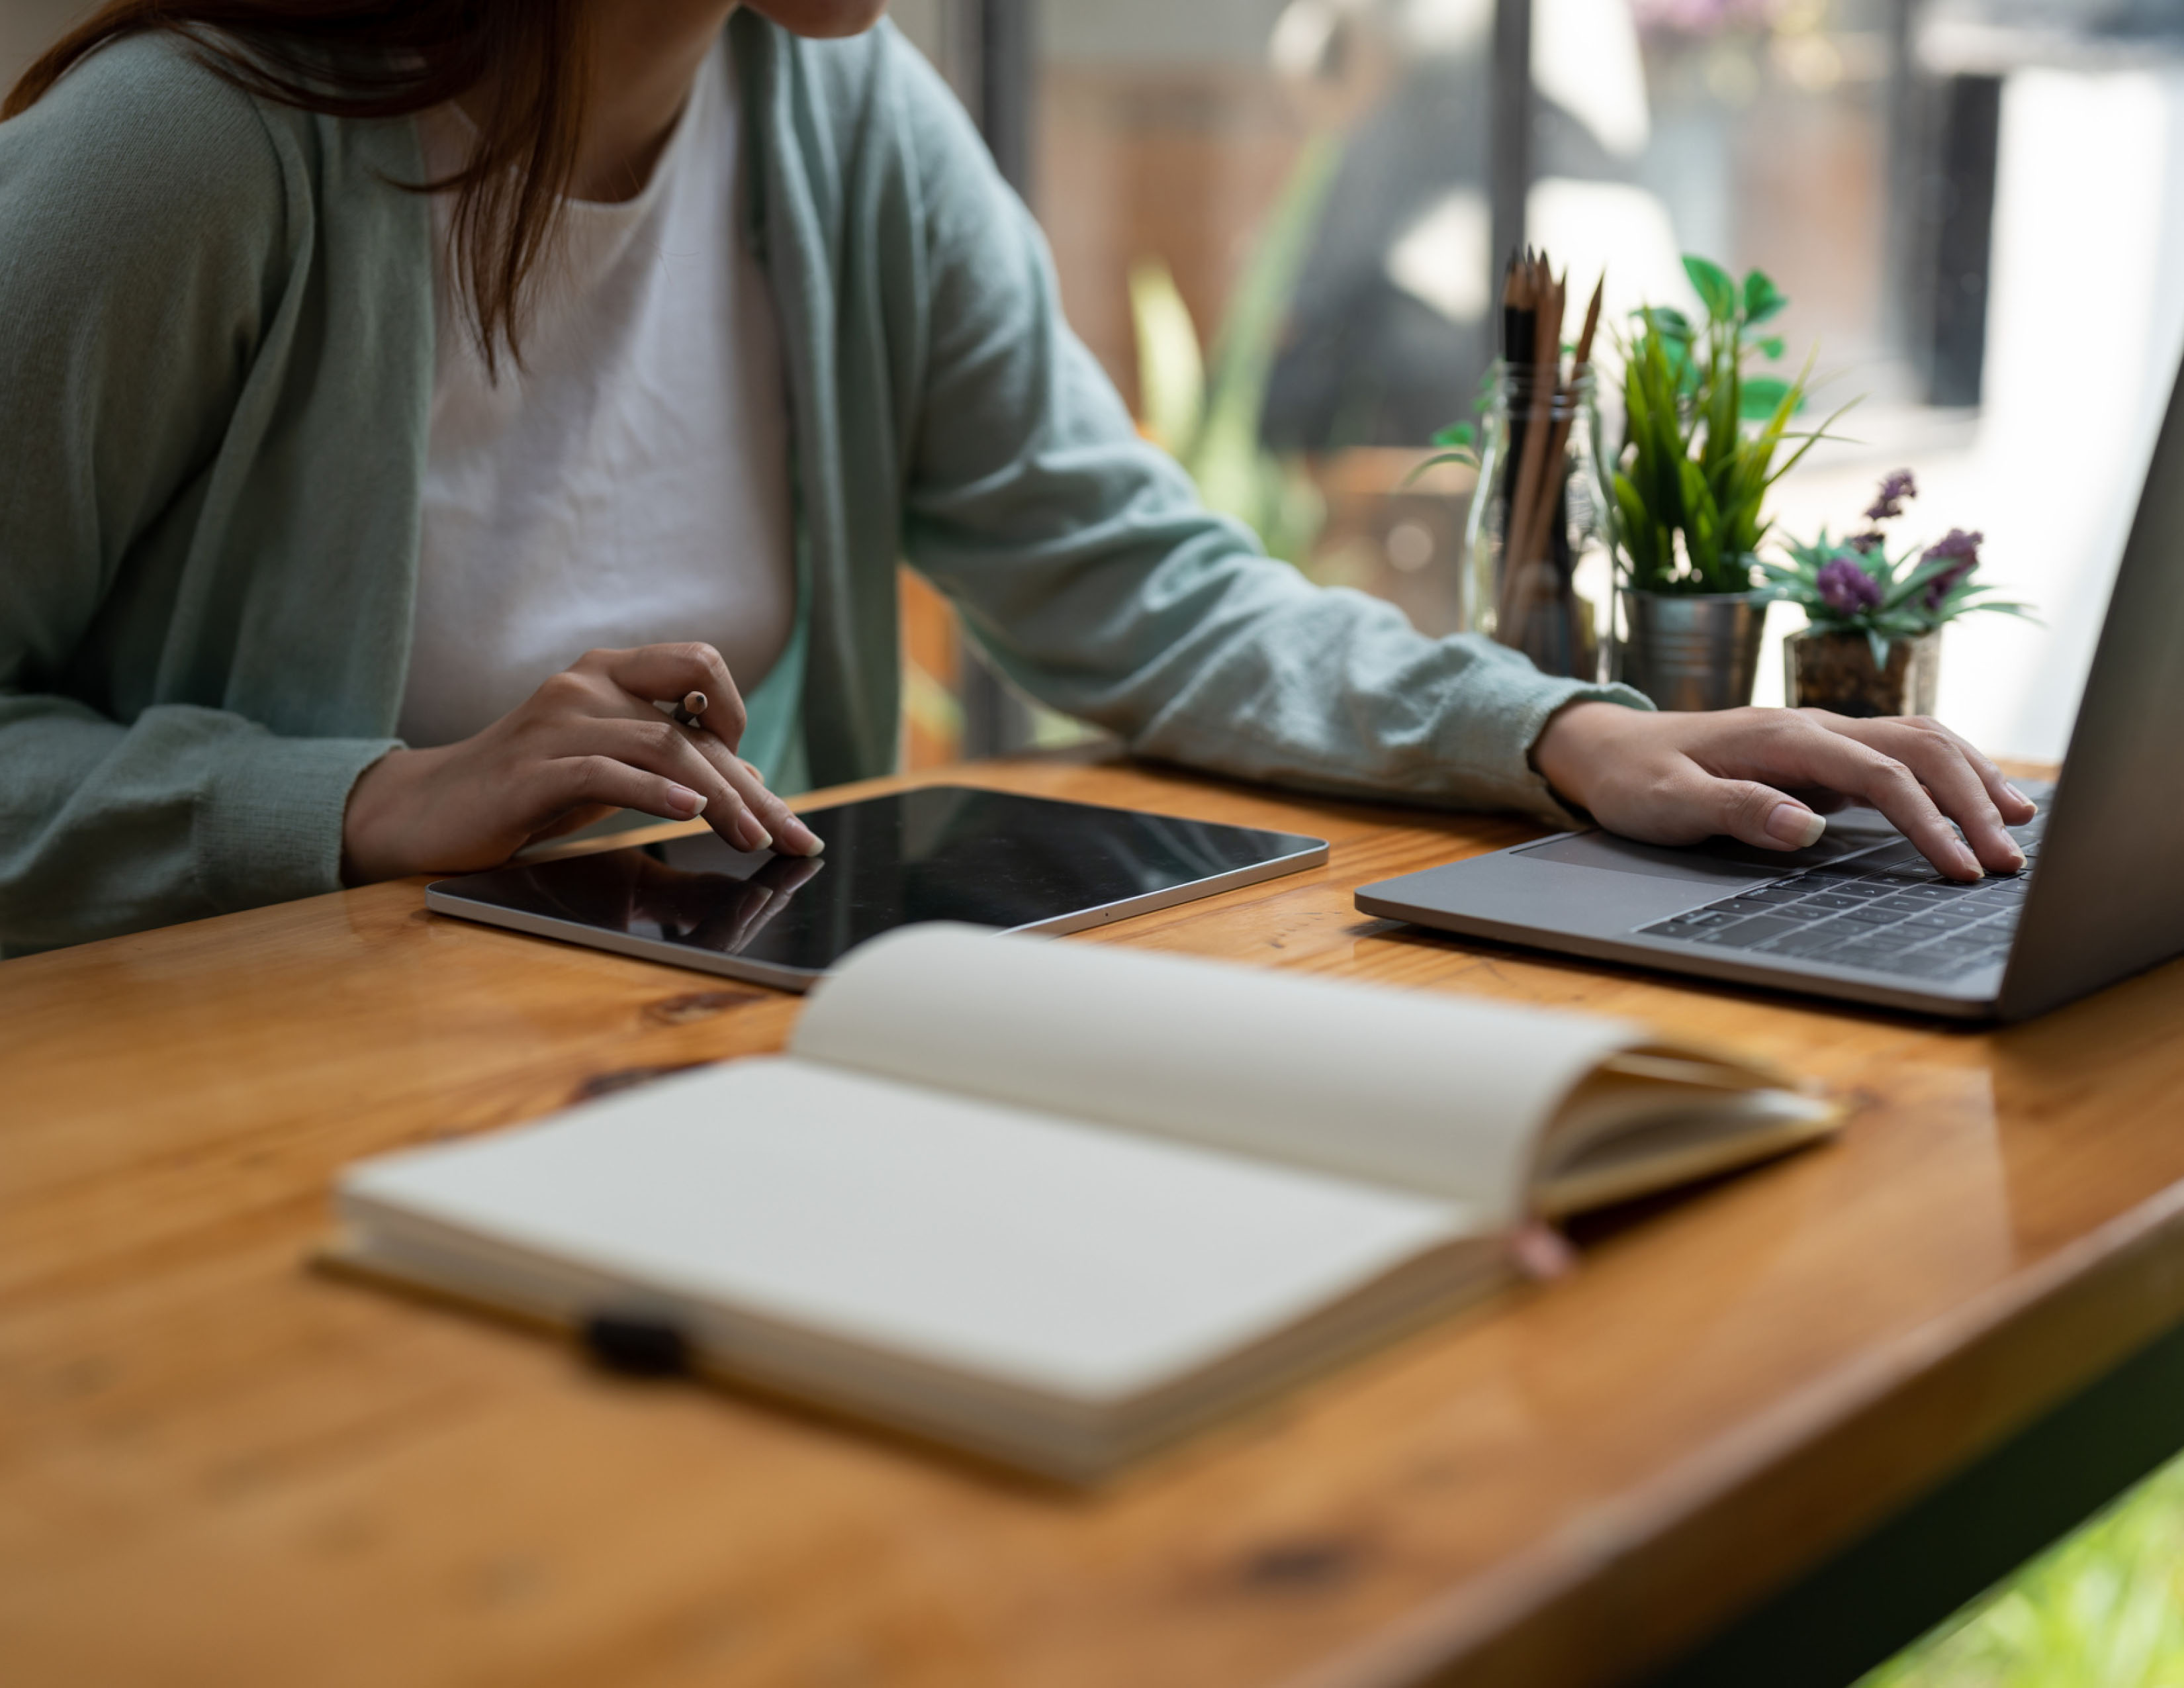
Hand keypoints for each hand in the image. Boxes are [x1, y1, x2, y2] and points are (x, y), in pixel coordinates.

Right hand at [341, 643, 823, 882]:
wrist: (429, 811)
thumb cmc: (528, 791)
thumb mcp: (612, 772)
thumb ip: (671, 766)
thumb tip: (751, 781)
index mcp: (610, 671)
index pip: (703, 681)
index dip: (746, 728)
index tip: (772, 795)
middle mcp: (587, 682)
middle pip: (694, 722)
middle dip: (751, 786)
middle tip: (794, 837)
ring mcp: (557, 722)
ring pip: (662, 746)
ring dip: (719, 799)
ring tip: (753, 839)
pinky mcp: (531, 769)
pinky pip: (605, 771)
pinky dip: (655, 793)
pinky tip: (690, 815)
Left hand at [1530, 703, 2038, 882]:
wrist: (1610, 749)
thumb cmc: (1636, 780)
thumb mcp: (1669, 804)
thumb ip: (1736, 810)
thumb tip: (1806, 827)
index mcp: (1783, 738)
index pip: (1879, 773)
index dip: (1927, 819)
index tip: (1959, 868)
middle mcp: (1813, 727)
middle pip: (1918, 748)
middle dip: (1971, 800)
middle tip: (2009, 861)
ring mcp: (1821, 738)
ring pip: (1919, 742)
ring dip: (1972, 780)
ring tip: (2019, 826)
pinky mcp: (1821, 757)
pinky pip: (1900, 755)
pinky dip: (1947, 774)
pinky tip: (1977, 802)